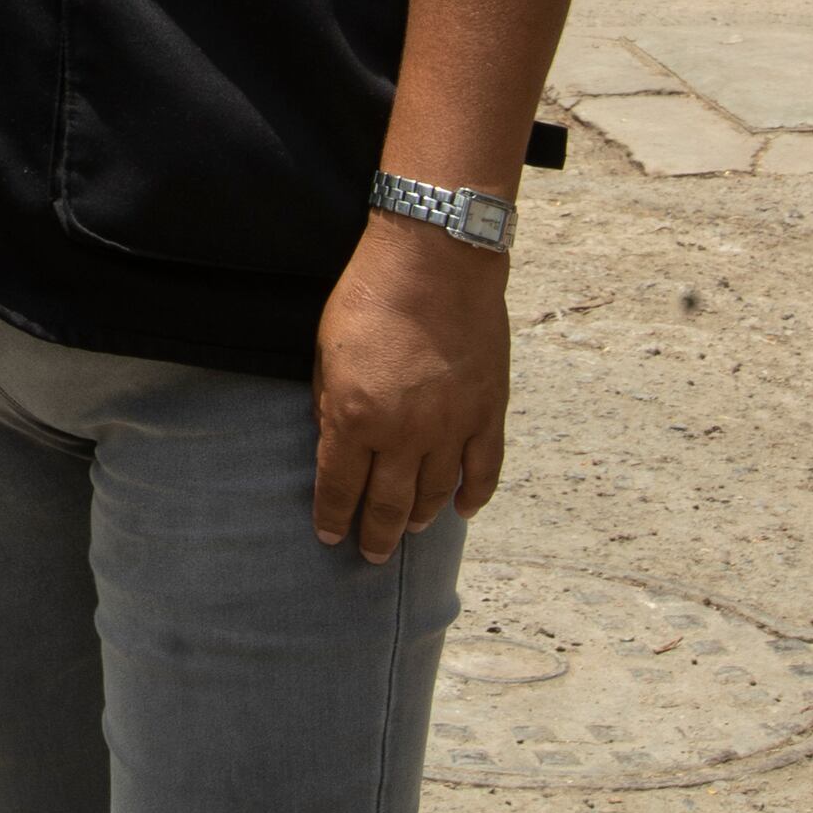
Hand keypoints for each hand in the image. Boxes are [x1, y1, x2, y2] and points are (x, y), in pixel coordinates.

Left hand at [310, 214, 506, 562]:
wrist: (435, 259)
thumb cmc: (370, 295)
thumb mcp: (326, 348)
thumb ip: (328, 400)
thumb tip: (332, 437)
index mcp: (354, 417)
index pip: (339, 486)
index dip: (333, 516)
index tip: (329, 535)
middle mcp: (403, 433)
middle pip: (388, 504)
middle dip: (375, 535)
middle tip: (370, 554)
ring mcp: (450, 427)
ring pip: (434, 494)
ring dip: (419, 518)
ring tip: (408, 530)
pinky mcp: (486, 412)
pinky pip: (483, 471)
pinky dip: (473, 496)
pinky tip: (461, 510)